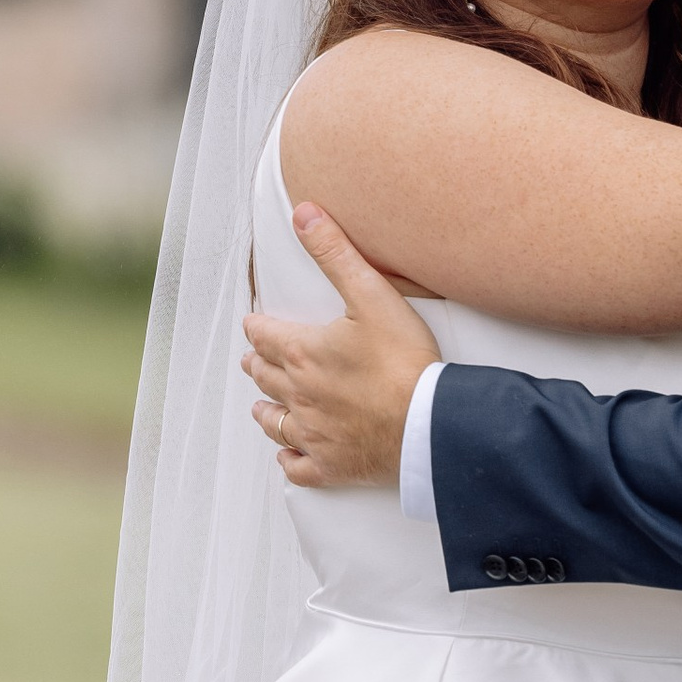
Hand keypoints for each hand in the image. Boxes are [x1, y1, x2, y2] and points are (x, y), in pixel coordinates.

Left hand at [243, 208, 441, 488]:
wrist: (429, 425)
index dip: (257, 328)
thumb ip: (336, 253)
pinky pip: (298, 467)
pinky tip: (288, 454)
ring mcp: (313, 433)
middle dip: (257, 364)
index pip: (266, 337)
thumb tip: (305, 215)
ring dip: (264, 408)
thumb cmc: (406, 363)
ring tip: (260, 404)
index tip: (253, 325)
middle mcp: (299, 394)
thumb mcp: (372, 295)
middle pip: (266, 377)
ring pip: (274, 421)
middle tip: (252, 359)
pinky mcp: (331, 465)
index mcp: (304, 353)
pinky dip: (289, 459)